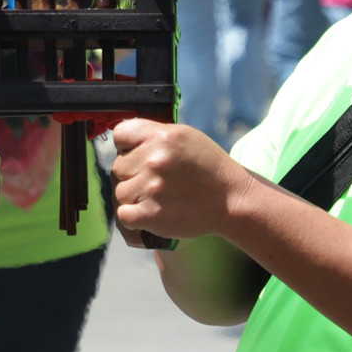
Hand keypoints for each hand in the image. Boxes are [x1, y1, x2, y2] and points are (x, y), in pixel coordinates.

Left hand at [110, 118, 245, 242]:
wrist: (232, 200)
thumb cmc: (208, 167)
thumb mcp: (185, 137)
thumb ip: (153, 135)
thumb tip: (123, 142)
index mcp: (162, 136)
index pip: (120, 134)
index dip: (126, 146)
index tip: (137, 155)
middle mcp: (155, 160)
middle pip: (119, 166)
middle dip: (133, 174)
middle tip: (156, 180)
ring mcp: (152, 188)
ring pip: (120, 192)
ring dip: (134, 197)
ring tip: (158, 196)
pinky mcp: (152, 214)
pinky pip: (124, 214)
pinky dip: (134, 217)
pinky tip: (150, 212)